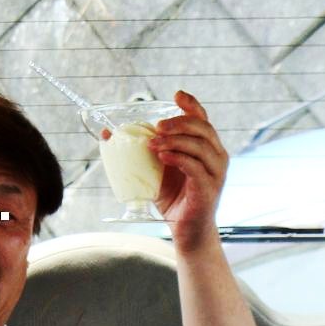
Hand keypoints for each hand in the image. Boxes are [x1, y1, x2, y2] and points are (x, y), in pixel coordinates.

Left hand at [148, 90, 228, 248]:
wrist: (186, 230)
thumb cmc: (173, 198)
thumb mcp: (154, 170)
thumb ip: (140, 151)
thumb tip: (108, 135)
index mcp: (206, 147)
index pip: (202, 119)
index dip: (191, 104)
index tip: (176, 95)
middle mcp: (216, 156)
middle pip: (202, 128)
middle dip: (179, 122)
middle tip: (157, 125)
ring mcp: (215, 172)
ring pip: (199, 145)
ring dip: (175, 140)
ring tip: (153, 143)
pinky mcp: (208, 188)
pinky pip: (195, 166)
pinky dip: (178, 158)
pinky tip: (161, 156)